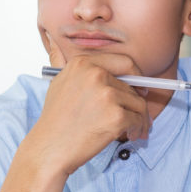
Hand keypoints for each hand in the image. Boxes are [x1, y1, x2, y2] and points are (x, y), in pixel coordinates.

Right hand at [0, 50, 149, 191]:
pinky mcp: (116, 116)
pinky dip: (137, 129)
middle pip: (134, 85)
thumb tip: (56, 42)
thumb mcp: (59, 83)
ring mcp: (107, 95)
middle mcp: (96, 74)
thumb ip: (73, 68)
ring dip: (140, 118)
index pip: (124, 62)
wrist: (50, 148)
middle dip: (138, 102)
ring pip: (138, 103)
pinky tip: (129, 136)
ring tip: (133, 130)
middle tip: (138, 115)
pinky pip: (138, 119)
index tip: (138, 87)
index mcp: (83, 63)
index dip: (136, 75)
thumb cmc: (55, 121)